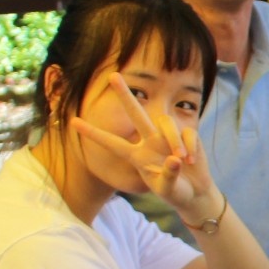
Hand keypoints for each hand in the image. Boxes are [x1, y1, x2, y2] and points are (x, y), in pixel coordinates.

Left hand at [71, 73, 217, 219]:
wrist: (196, 192)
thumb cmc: (175, 192)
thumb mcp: (167, 190)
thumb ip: (169, 175)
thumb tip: (174, 159)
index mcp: (137, 156)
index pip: (112, 143)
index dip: (93, 133)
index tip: (73, 122)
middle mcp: (149, 142)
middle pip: (136, 113)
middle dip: (125, 94)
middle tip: (113, 76)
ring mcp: (167, 137)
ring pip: (166, 122)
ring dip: (174, 141)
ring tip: (184, 161)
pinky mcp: (186, 135)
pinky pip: (187, 132)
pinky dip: (191, 147)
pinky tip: (193, 161)